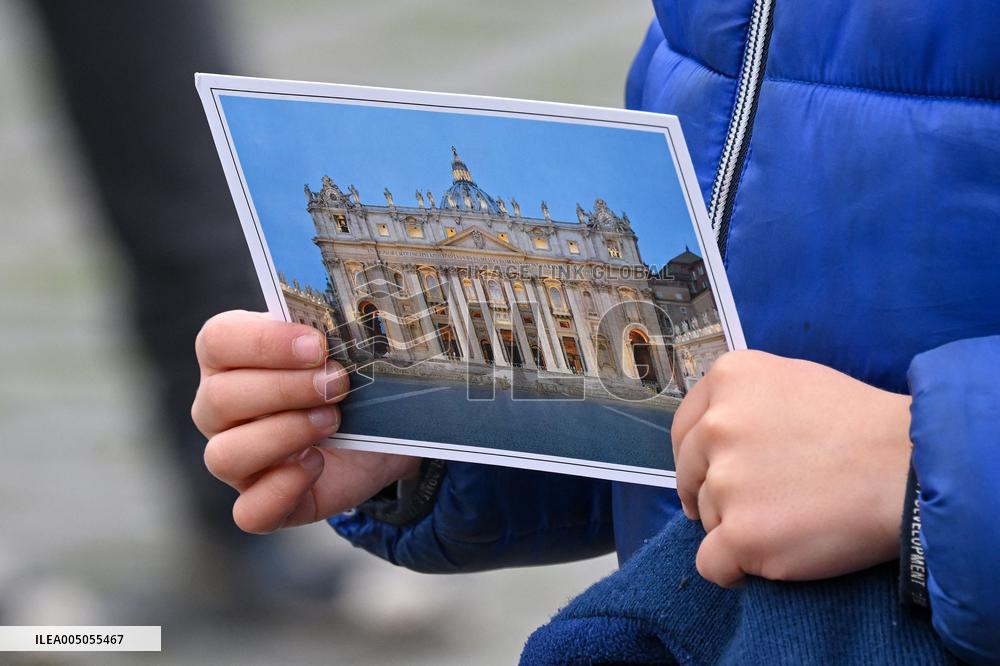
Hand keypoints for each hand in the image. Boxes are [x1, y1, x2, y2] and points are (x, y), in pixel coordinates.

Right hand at [192, 310, 420, 533]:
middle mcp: (220, 408)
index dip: (265, 342)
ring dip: (284, 435)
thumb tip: (346, 317)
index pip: (217, 340)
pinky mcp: (262, 501)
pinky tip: (316, 465)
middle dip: (285, 389)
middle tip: (337, 384)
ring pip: (224, 456)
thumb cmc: (350, 378)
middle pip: (219, 398)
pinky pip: (249, 512)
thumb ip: (336, 328)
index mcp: (231, 356)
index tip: (317, 346)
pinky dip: (282, 490)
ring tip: (331, 421)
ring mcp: (236, 458)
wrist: (382, 431)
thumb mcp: (348, 348)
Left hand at [671, 350, 911, 586]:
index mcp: (728, 379)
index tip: (713, 474)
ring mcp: (726, 481)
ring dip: (735, 527)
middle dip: (714, 493)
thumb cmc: (861, 426)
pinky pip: (711, 564)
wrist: (910, 470)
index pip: (684, 429)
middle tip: (759, 503)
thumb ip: (743, 399)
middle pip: (689, 475)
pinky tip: (765, 560)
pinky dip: (733, 570)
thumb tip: (711, 431)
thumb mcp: (793, 379)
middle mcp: (716, 425)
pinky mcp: (741, 534)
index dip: (698, 458)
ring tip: (789, 520)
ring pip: (706, 519)